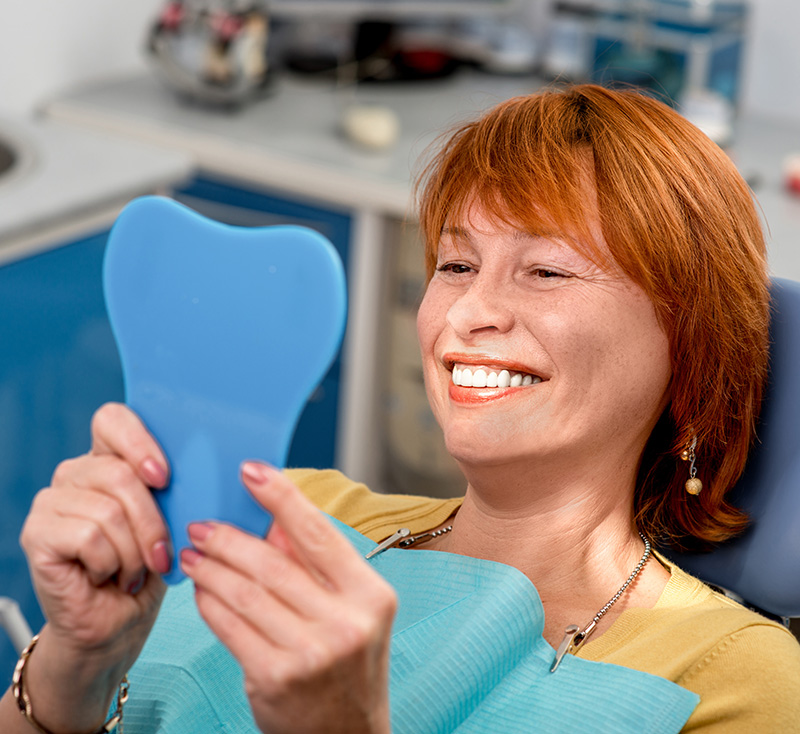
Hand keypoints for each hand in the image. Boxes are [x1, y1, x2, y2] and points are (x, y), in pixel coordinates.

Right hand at [17, 403, 171, 730]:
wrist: (118, 627)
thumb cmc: (149, 570)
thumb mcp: (172, 520)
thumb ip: (176, 488)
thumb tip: (206, 465)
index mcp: (108, 460)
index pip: (112, 419)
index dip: (140, 441)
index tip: (165, 477)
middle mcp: (74, 474)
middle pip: (120, 473)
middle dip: (152, 521)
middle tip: (160, 554)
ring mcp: (51, 503)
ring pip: (108, 509)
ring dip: (133, 550)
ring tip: (133, 570)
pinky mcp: (37, 534)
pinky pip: (88, 536)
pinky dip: (111, 563)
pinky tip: (108, 577)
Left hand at [180, 462, 396, 733]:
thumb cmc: (347, 665)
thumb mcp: (351, 611)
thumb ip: (317, 565)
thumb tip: (270, 519)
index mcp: (371, 595)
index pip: (319, 534)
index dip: (281, 497)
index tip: (251, 470)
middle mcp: (347, 622)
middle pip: (274, 562)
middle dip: (230, 538)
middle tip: (202, 524)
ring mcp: (312, 653)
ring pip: (246, 592)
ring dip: (211, 568)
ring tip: (192, 553)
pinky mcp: (276, 678)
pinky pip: (230, 626)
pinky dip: (209, 603)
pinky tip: (201, 590)